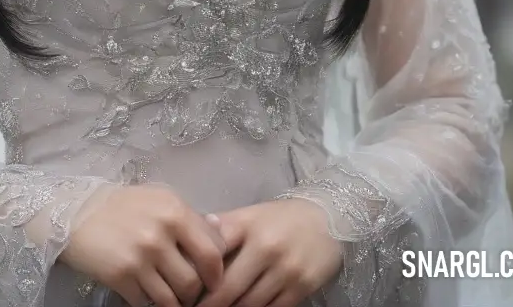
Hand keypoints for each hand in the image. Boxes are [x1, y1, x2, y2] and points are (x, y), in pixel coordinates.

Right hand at [59, 183, 228, 306]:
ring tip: (167, 293)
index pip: (215, 251)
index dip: (216, 271)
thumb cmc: (122, 205)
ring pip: (174, 299)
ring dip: (173, 302)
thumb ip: (189, 216)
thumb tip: (220, 231)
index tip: (211, 277)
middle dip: (194, 293)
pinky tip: (143, 291)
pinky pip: (147, 304)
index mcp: (175, 210)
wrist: (76, 213)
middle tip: (188, 291)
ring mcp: (140, 257)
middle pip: (195, 282)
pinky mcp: (121, 278)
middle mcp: (161, 233)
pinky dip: (148, 303)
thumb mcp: (159, 199)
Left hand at [195, 198, 342, 306]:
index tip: (184, 290)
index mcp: (246, 224)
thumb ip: (222, 227)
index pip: (212, 253)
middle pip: (228, 287)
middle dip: (209, 304)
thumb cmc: (280, 218)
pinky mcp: (301, 287)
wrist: (328, 219)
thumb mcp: (250, 214)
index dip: (195, 275)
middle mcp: (264, 247)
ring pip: (248, 304)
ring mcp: (284, 269)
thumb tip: (189, 239)